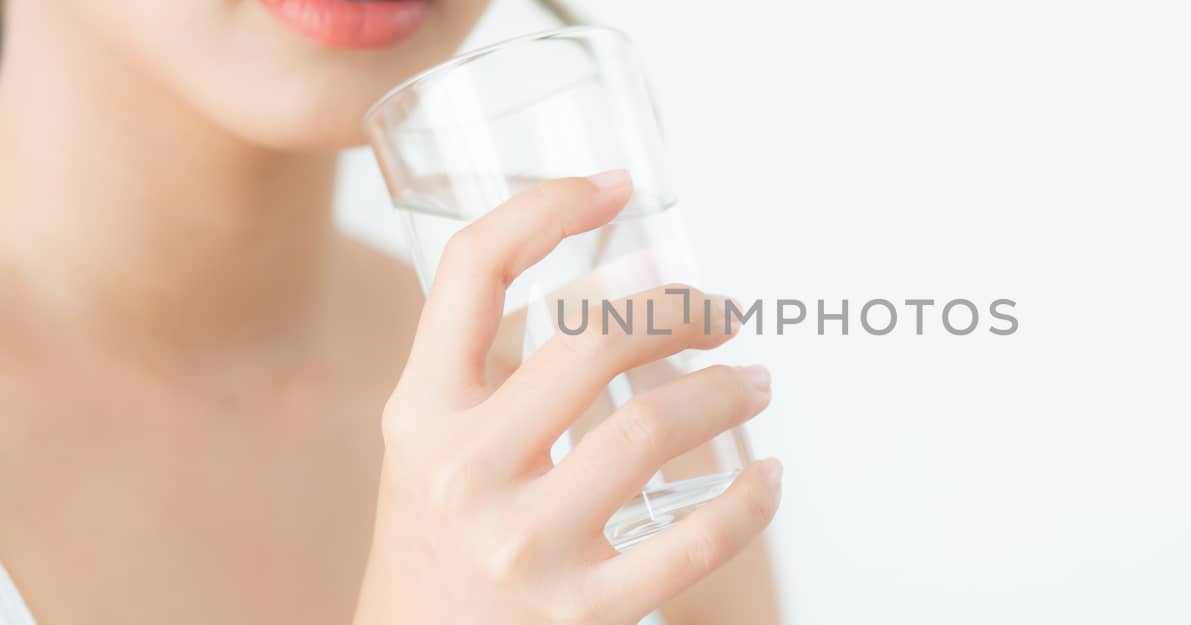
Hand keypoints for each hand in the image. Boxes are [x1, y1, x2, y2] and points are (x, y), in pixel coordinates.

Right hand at [354, 171, 781, 624]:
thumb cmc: (439, 543)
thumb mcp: (430, 449)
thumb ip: (488, 377)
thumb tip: (617, 291)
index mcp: (421, 411)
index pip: (473, 270)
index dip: (548, 206)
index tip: (617, 189)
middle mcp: (462, 470)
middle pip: (593, 338)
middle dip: (679, 306)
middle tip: (721, 310)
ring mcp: (522, 544)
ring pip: (654, 428)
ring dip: (727, 391)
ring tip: (756, 382)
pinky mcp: (580, 613)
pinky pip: (694, 542)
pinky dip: (752, 501)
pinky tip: (769, 479)